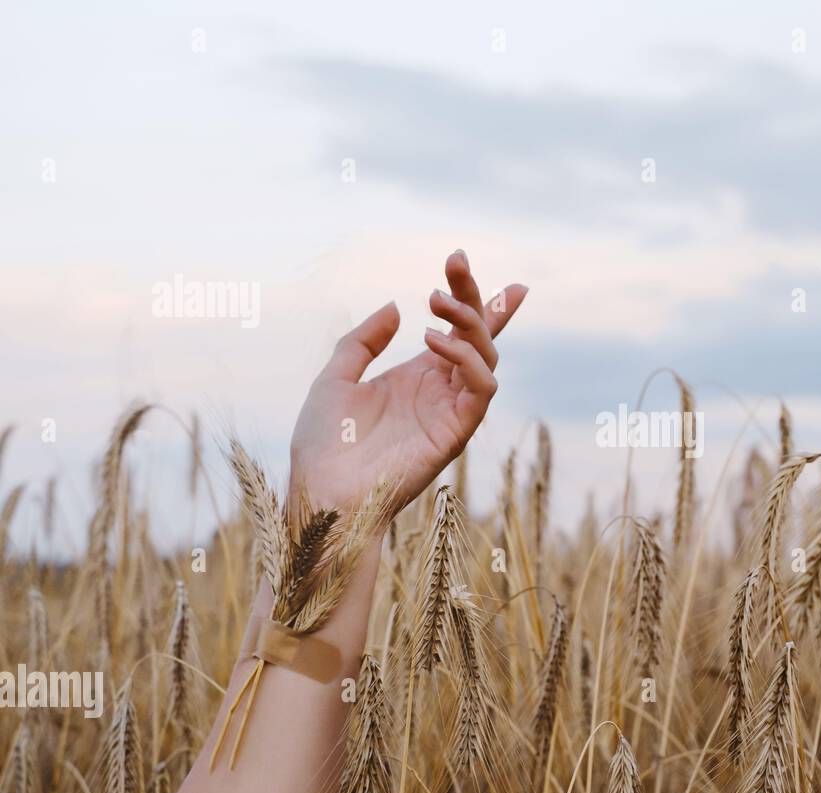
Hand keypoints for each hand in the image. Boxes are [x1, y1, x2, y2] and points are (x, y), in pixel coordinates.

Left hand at [289, 250, 525, 510]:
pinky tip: (432, 342)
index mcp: (418, 376)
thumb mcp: (335, 377)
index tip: (461, 259)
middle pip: (479, 335)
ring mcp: (451, 410)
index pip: (459, 332)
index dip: (472, 297)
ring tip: (434, 304)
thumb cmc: (323, 445)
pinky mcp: (456, 431)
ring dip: (468, 322)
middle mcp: (441, 390)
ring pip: (487, 356)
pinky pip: (482, 388)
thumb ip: (364, 341)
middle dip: (473, 295)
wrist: (321, 493)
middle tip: (454, 262)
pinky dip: (466, 359)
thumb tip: (397, 308)